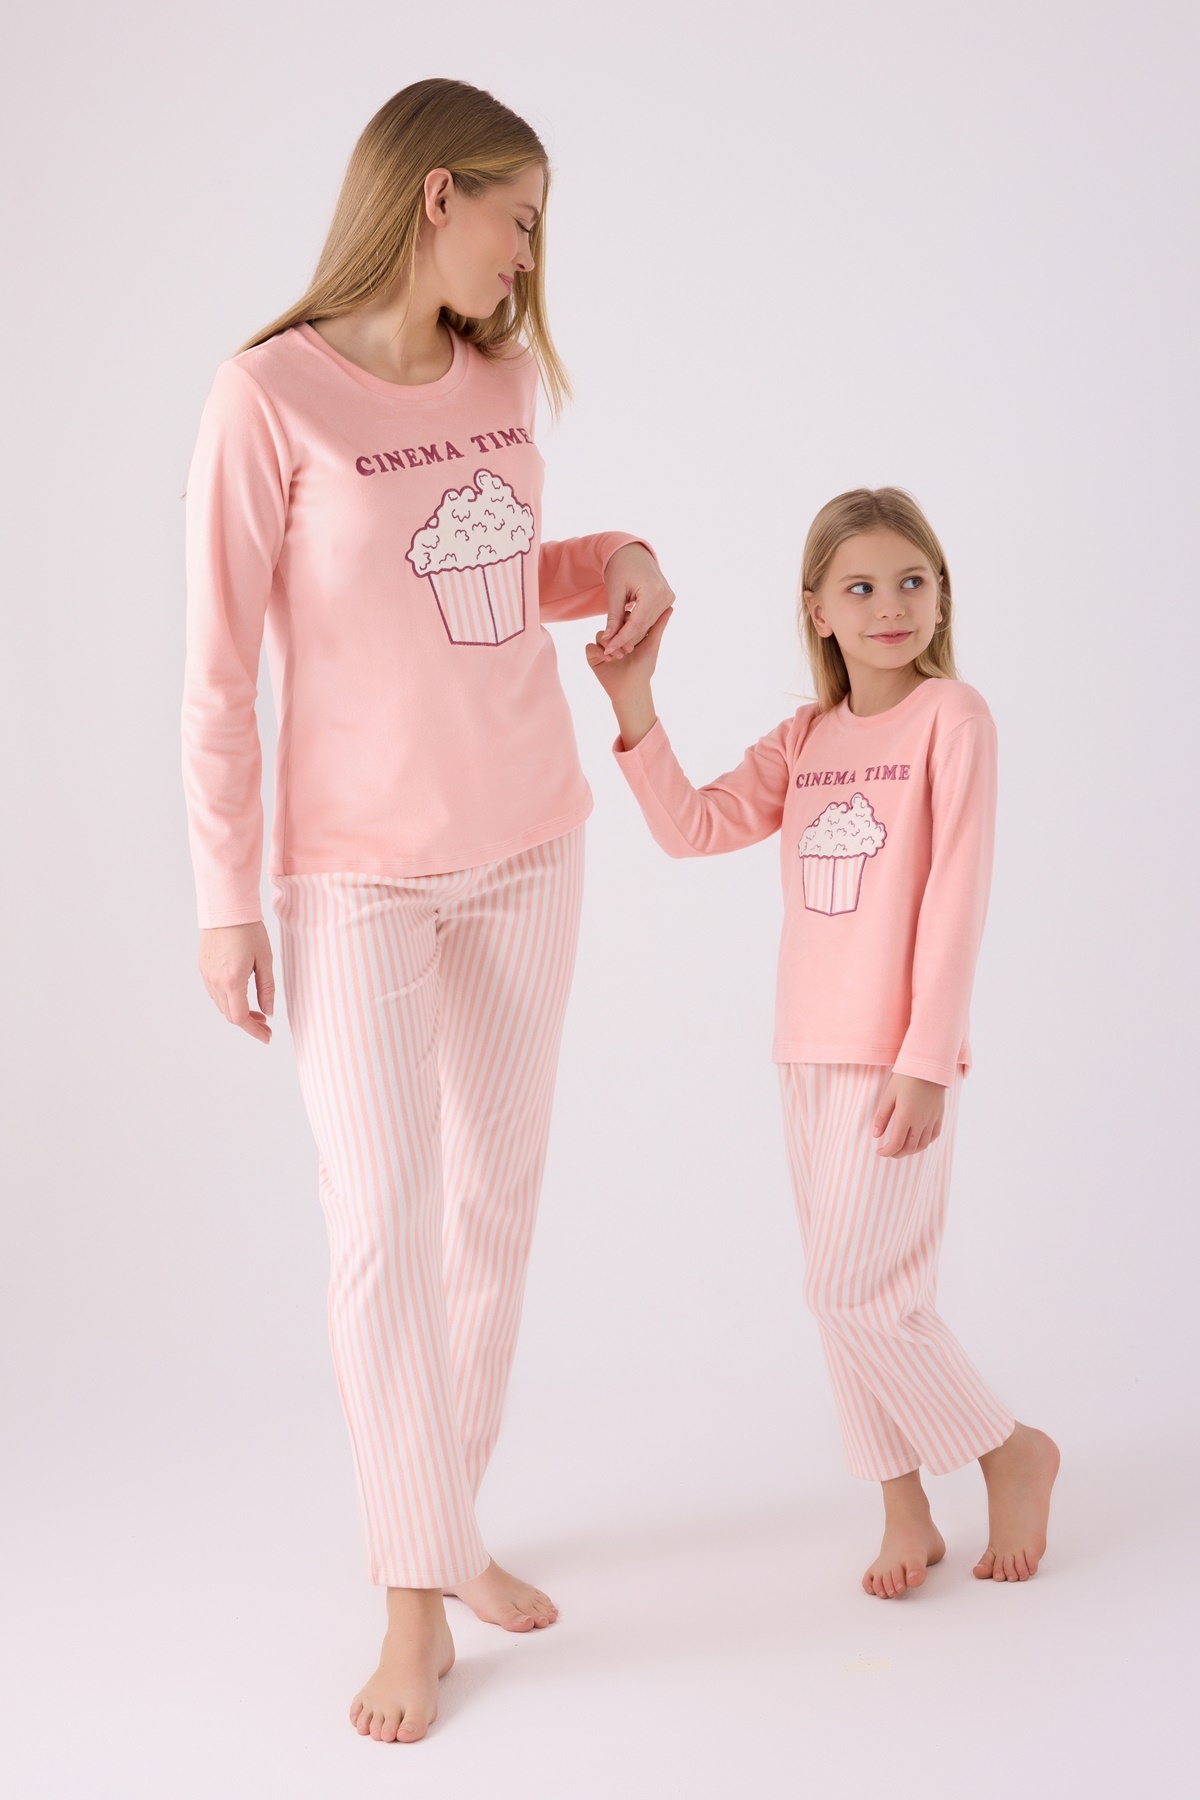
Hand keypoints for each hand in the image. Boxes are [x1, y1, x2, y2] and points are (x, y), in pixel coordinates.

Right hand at [199, 921, 274, 1043]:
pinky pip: (215, 993)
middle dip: (249, 1023)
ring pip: (221, 1005)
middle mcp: (215, 981)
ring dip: (238, 1012)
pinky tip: (242, 995)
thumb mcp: (265, 960)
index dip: (254, 1030)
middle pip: (230, 1015)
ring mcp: (206, 975)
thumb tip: (268, 1012)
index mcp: (232, 980)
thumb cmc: (249, 930)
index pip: (240, 1017)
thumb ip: (267, 989)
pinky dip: (229, 1000)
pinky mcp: (203, 968)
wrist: (226, 908)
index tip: (267, 1036)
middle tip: (266, 1024)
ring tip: (257, 1011)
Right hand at [584, 605, 672, 697]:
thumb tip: (670, 607)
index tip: (636, 633)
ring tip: (619, 657)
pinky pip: (590, 647)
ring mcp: (603, 647)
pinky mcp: (593, 656)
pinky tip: (608, 659)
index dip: (628, 622)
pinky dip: (598, 652)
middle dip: (619, 635)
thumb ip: (659, 626)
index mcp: (626, 632)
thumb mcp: (653, 644)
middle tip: (629, 650)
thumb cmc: (644, 668)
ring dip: (610, 645)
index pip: (623, 617)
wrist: (632, 689)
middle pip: (610, 625)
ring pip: (600, 635)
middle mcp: (614, 637)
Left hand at [598, 543, 674, 659]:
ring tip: (614, 634)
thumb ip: (613, 617)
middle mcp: (666, 596)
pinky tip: (625, 625)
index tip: (607, 648)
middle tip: (608, 646)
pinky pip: (652, 618)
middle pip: (643, 626)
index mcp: (653, 592)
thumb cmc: (620, 567)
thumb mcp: (614, 592)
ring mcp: (669, 598)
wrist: (632, 551)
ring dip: (631, 631)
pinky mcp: (668, 598)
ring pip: (648, 624)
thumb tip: (609, 639)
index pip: (636, 624)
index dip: (621, 639)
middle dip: (625, 638)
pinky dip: (638, 623)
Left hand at [871, 1072, 944, 1157]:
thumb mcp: (889, 1095)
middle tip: (889, 1152)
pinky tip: (918, 1140)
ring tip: (902, 1149)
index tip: (879, 1152)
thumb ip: (882, 1117)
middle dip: (897, 1154)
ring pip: (923, 1145)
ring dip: (911, 1151)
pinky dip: (925, 1142)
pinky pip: (934, 1135)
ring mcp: (932, 1120)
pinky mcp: (939, 1115)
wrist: (928, 1066)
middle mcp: (920, 1122)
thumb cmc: (905, 1078)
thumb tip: (875, 1136)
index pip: (896, 1144)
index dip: (886, 1152)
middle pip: (910, 1148)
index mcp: (906, 1117)